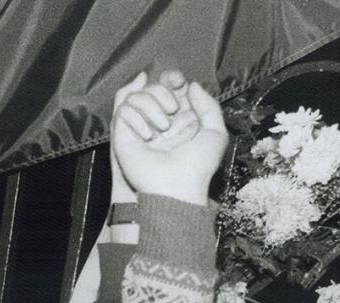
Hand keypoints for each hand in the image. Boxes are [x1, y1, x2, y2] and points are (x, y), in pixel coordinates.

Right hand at [111, 70, 226, 204]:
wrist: (177, 188)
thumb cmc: (198, 167)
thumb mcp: (215, 133)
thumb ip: (209, 105)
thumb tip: (190, 85)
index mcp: (180, 118)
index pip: (170, 86)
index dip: (172, 78)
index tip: (178, 82)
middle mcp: (159, 120)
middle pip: (153, 85)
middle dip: (163, 91)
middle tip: (173, 109)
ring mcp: (141, 128)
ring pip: (137, 95)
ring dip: (151, 105)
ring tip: (162, 127)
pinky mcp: (124, 136)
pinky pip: (124, 110)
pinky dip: (137, 118)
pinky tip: (148, 136)